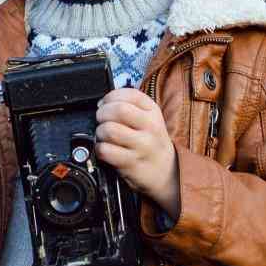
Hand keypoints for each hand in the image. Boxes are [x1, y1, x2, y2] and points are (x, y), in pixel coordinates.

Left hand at [95, 88, 179, 219]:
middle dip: (102, 113)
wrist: (166, 171)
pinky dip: (99, 149)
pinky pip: (105, 150)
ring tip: (104, 136)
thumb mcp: (148, 118)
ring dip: (99, 132)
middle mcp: (150, 127)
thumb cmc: (150, 141)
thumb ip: (129, 106)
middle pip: (118, 110)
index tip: (105, 104)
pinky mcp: (131, 163)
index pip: (129, 94)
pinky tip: (105, 149)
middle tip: (101, 120)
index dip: (110, 98)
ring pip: (109, 130)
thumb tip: (102, 104)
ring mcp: (141, 146)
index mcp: (152, 111)